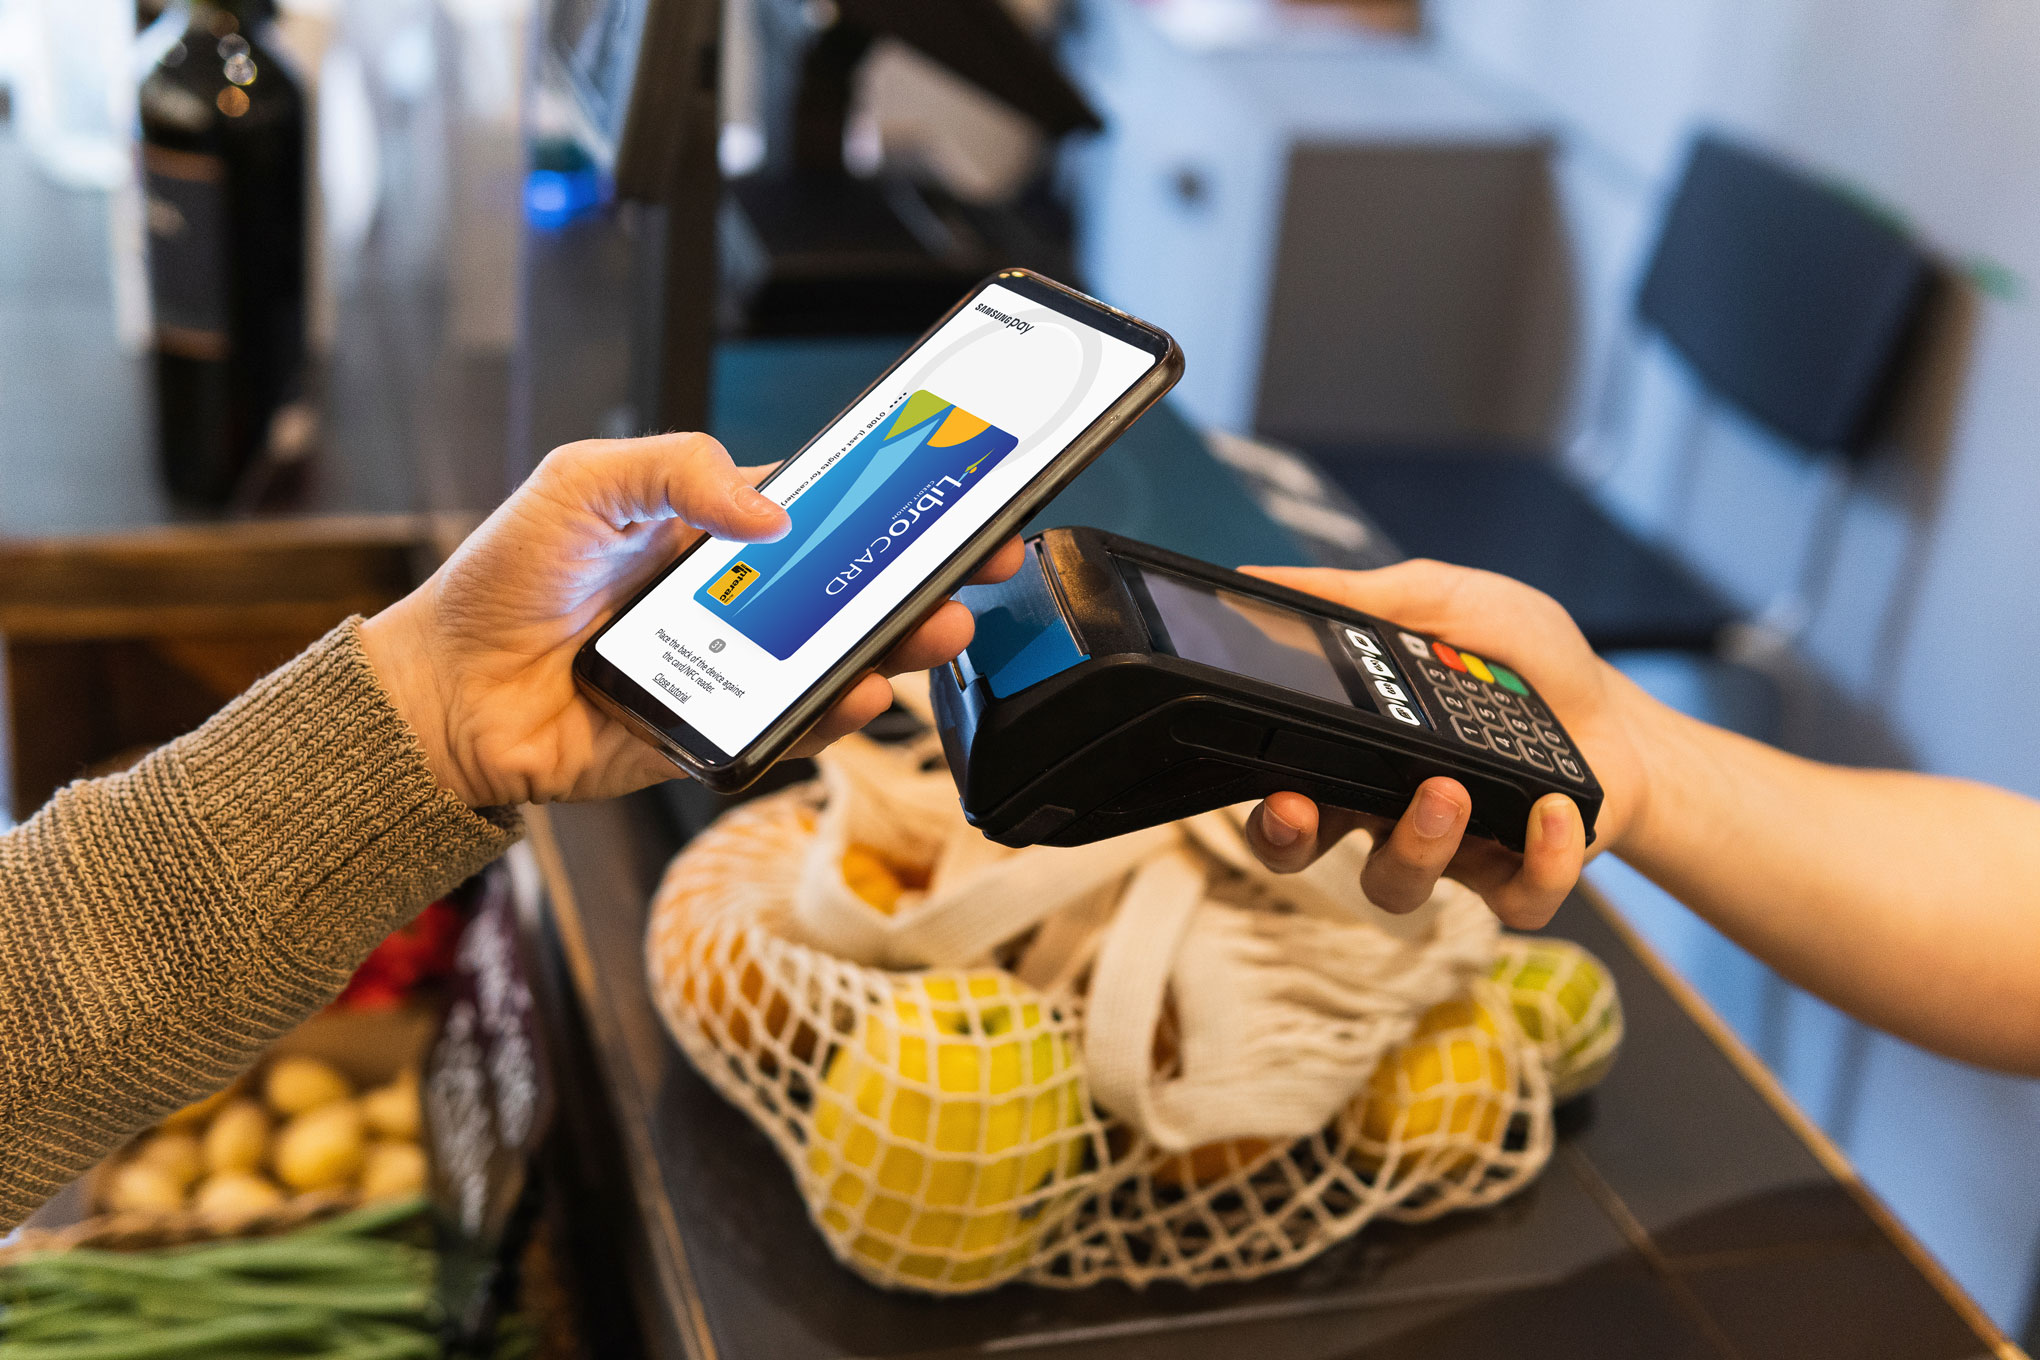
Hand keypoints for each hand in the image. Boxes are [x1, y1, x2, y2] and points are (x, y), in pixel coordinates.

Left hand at [360, 432, 1022, 805]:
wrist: (446, 692)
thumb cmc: (507, 578)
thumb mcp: (586, 482)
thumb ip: (677, 467)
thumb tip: (773, 509)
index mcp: (716, 532)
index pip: (826, 510)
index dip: (892, 502)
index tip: (953, 491)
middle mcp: (738, 603)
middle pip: (854, 590)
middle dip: (924, 578)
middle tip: (979, 566)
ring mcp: (735, 671)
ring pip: (840, 662)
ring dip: (901, 648)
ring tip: (937, 631)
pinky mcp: (718, 736)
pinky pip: (793, 731)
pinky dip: (835, 717)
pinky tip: (861, 694)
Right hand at [1237, 561, 1656, 927]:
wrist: (1618, 709)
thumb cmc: (1520, 658)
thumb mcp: (1441, 601)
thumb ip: (1356, 594)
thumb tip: (1258, 573)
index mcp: (1352, 747)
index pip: (1280, 783)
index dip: (1262, 803)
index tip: (1271, 786)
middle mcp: (1383, 807)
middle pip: (1306, 853)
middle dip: (1290, 842)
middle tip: (1304, 809)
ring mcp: (1448, 850)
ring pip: (1396, 887)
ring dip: (1414, 845)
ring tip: (1449, 790)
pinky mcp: (1518, 877)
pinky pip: (1513, 901)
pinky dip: (1538, 863)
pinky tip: (1554, 811)